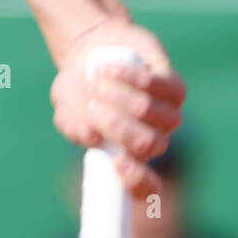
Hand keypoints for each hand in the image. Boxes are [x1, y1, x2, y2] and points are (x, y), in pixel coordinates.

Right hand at [50, 22, 185, 198]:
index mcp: (128, 158)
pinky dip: (128, 76)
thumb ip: (70, 124)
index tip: (116, 163)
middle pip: (146, 143)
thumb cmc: (79, 88)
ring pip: (150, 112)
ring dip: (118, 95)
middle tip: (91, 104)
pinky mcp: (174, 86)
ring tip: (93, 82)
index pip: (145, 187)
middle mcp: (152, 140)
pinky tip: (106, 69)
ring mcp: (168, 114)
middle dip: (115, 124)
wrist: (92, 50)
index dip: (136, 180)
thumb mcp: (64, 106)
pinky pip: (156, 84)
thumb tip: (91, 137)